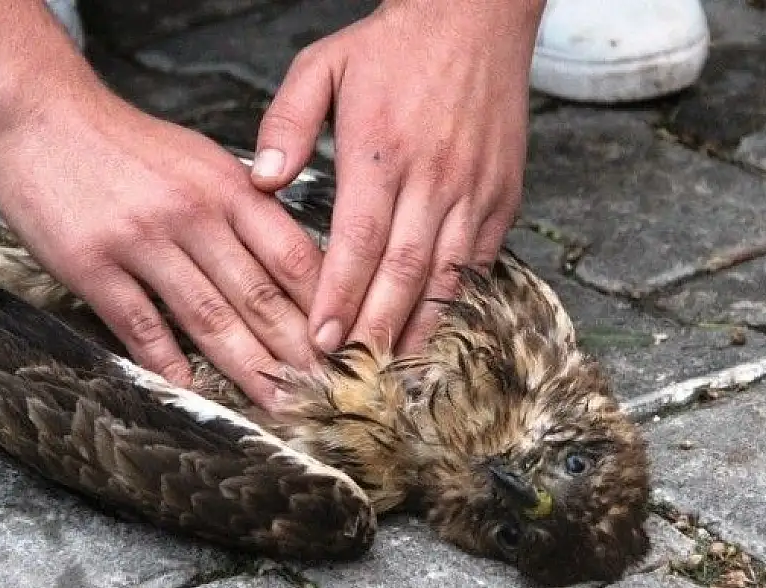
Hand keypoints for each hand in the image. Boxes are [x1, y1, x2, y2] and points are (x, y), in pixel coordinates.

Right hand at [0, 90, 322, 406]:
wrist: (42, 115)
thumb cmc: (130, 145)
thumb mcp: (204, 160)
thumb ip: (248, 209)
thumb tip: (297, 262)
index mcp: (229, 186)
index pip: (293, 254)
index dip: (326, 306)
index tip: (348, 345)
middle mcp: (193, 213)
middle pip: (258, 294)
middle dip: (298, 351)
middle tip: (328, 393)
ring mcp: (142, 240)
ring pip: (208, 317)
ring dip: (248, 368)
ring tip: (278, 404)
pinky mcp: (92, 265)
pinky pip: (140, 324)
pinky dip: (169, 362)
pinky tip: (194, 391)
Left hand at [250, 0, 542, 353]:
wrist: (477, 16)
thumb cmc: (395, 43)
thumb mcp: (323, 63)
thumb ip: (287, 121)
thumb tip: (262, 179)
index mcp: (381, 151)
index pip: (358, 242)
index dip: (339, 297)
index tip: (320, 341)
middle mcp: (432, 176)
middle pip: (403, 271)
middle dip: (375, 328)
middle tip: (352, 374)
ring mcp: (474, 188)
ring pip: (447, 273)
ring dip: (420, 325)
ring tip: (395, 370)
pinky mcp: (503, 192)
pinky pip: (483, 258)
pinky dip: (461, 297)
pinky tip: (440, 326)